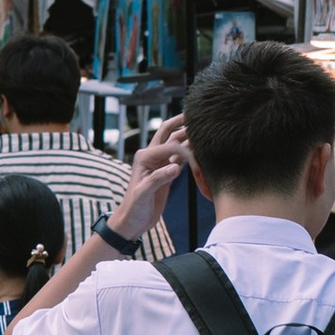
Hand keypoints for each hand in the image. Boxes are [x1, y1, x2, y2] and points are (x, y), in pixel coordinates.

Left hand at [117, 115, 189, 239]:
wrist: (132, 221)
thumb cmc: (133, 208)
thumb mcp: (143, 194)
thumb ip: (158, 179)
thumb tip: (176, 167)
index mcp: (144, 157)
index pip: (168, 145)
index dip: (183, 147)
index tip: (197, 152)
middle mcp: (151, 156)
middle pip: (167, 132)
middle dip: (180, 122)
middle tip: (195, 113)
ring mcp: (159, 163)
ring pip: (175, 143)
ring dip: (187, 136)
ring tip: (202, 128)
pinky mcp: (167, 172)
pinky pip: (180, 157)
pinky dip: (190, 152)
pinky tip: (199, 147)